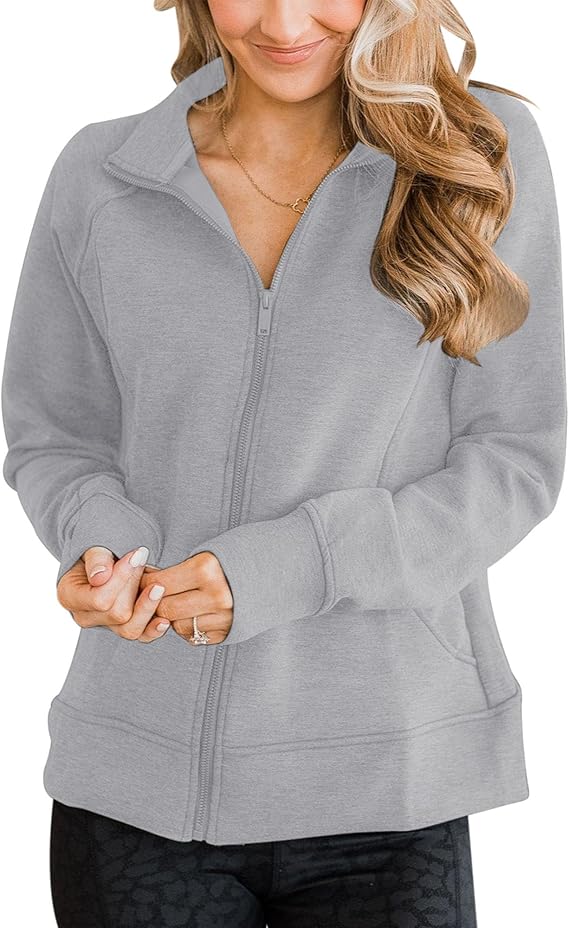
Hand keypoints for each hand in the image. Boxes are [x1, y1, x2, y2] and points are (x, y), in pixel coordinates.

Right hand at [56, 546, 170, 642]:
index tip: (137, 554)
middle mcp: (84, 617)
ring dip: (147, 607)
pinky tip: (165, 621)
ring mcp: (105, 626)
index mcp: (70, 597)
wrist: (106, 557)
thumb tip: (101, 577)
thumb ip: (97, 559)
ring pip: (130, 629)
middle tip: (146, 560)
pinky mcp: (124, 628)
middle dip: (135, 585)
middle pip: (117, 613)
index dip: (122, 578)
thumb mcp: (93, 548)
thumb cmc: (99, 551)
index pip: (99, 599)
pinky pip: (141, 637)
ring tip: (159, 586)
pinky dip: (154, 629)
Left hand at [139, 551, 233, 644]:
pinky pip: (193, 636)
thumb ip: (174, 573)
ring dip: (173, 617)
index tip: (142, 581)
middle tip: (156, 595)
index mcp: (206, 570)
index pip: (158, 584)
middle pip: (165, 609)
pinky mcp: (227, 632)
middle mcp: (216, 595)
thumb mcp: (203, 557)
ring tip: (183, 602)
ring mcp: (223, 617)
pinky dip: (189, 627)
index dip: (144, 584)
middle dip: (156, 603)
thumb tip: (140, 583)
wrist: (268, 576)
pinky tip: (197, 613)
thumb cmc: (229, 563)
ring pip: (177, 626)